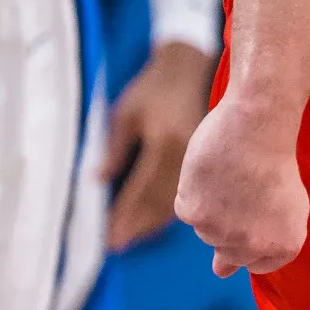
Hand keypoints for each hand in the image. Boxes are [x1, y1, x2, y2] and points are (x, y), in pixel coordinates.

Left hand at [100, 41, 212, 250]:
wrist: (197, 65)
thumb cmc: (157, 85)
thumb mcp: (129, 111)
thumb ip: (115, 148)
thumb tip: (99, 180)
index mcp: (164, 144)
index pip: (139, 190)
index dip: (123, 216)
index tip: (107, 238)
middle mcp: (185, 158)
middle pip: (158, 203)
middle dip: (136, 226)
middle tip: (117, 245)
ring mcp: (200, 160)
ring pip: (176, 202)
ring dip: (153, 223)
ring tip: (133, 239)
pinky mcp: (210, 160)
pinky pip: (190, 192)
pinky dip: (171, 210)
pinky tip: (159, 220)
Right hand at [175, 99, 309, 277]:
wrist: (258, 124)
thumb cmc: (275, 158)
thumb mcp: (287, 207)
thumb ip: (259, 245)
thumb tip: (220, 272)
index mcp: (284, 247)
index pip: (256, 263)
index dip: (251, 234)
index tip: (252, 213)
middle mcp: (253, 248)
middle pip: (228, 250)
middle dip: (232, 222)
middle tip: (243, 188)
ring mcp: (221, 234)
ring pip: (205, 230)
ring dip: (211, 206)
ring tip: (231, 175)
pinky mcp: (194, 214)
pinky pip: (186, 209)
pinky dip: (193, 189)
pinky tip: (212, 171)